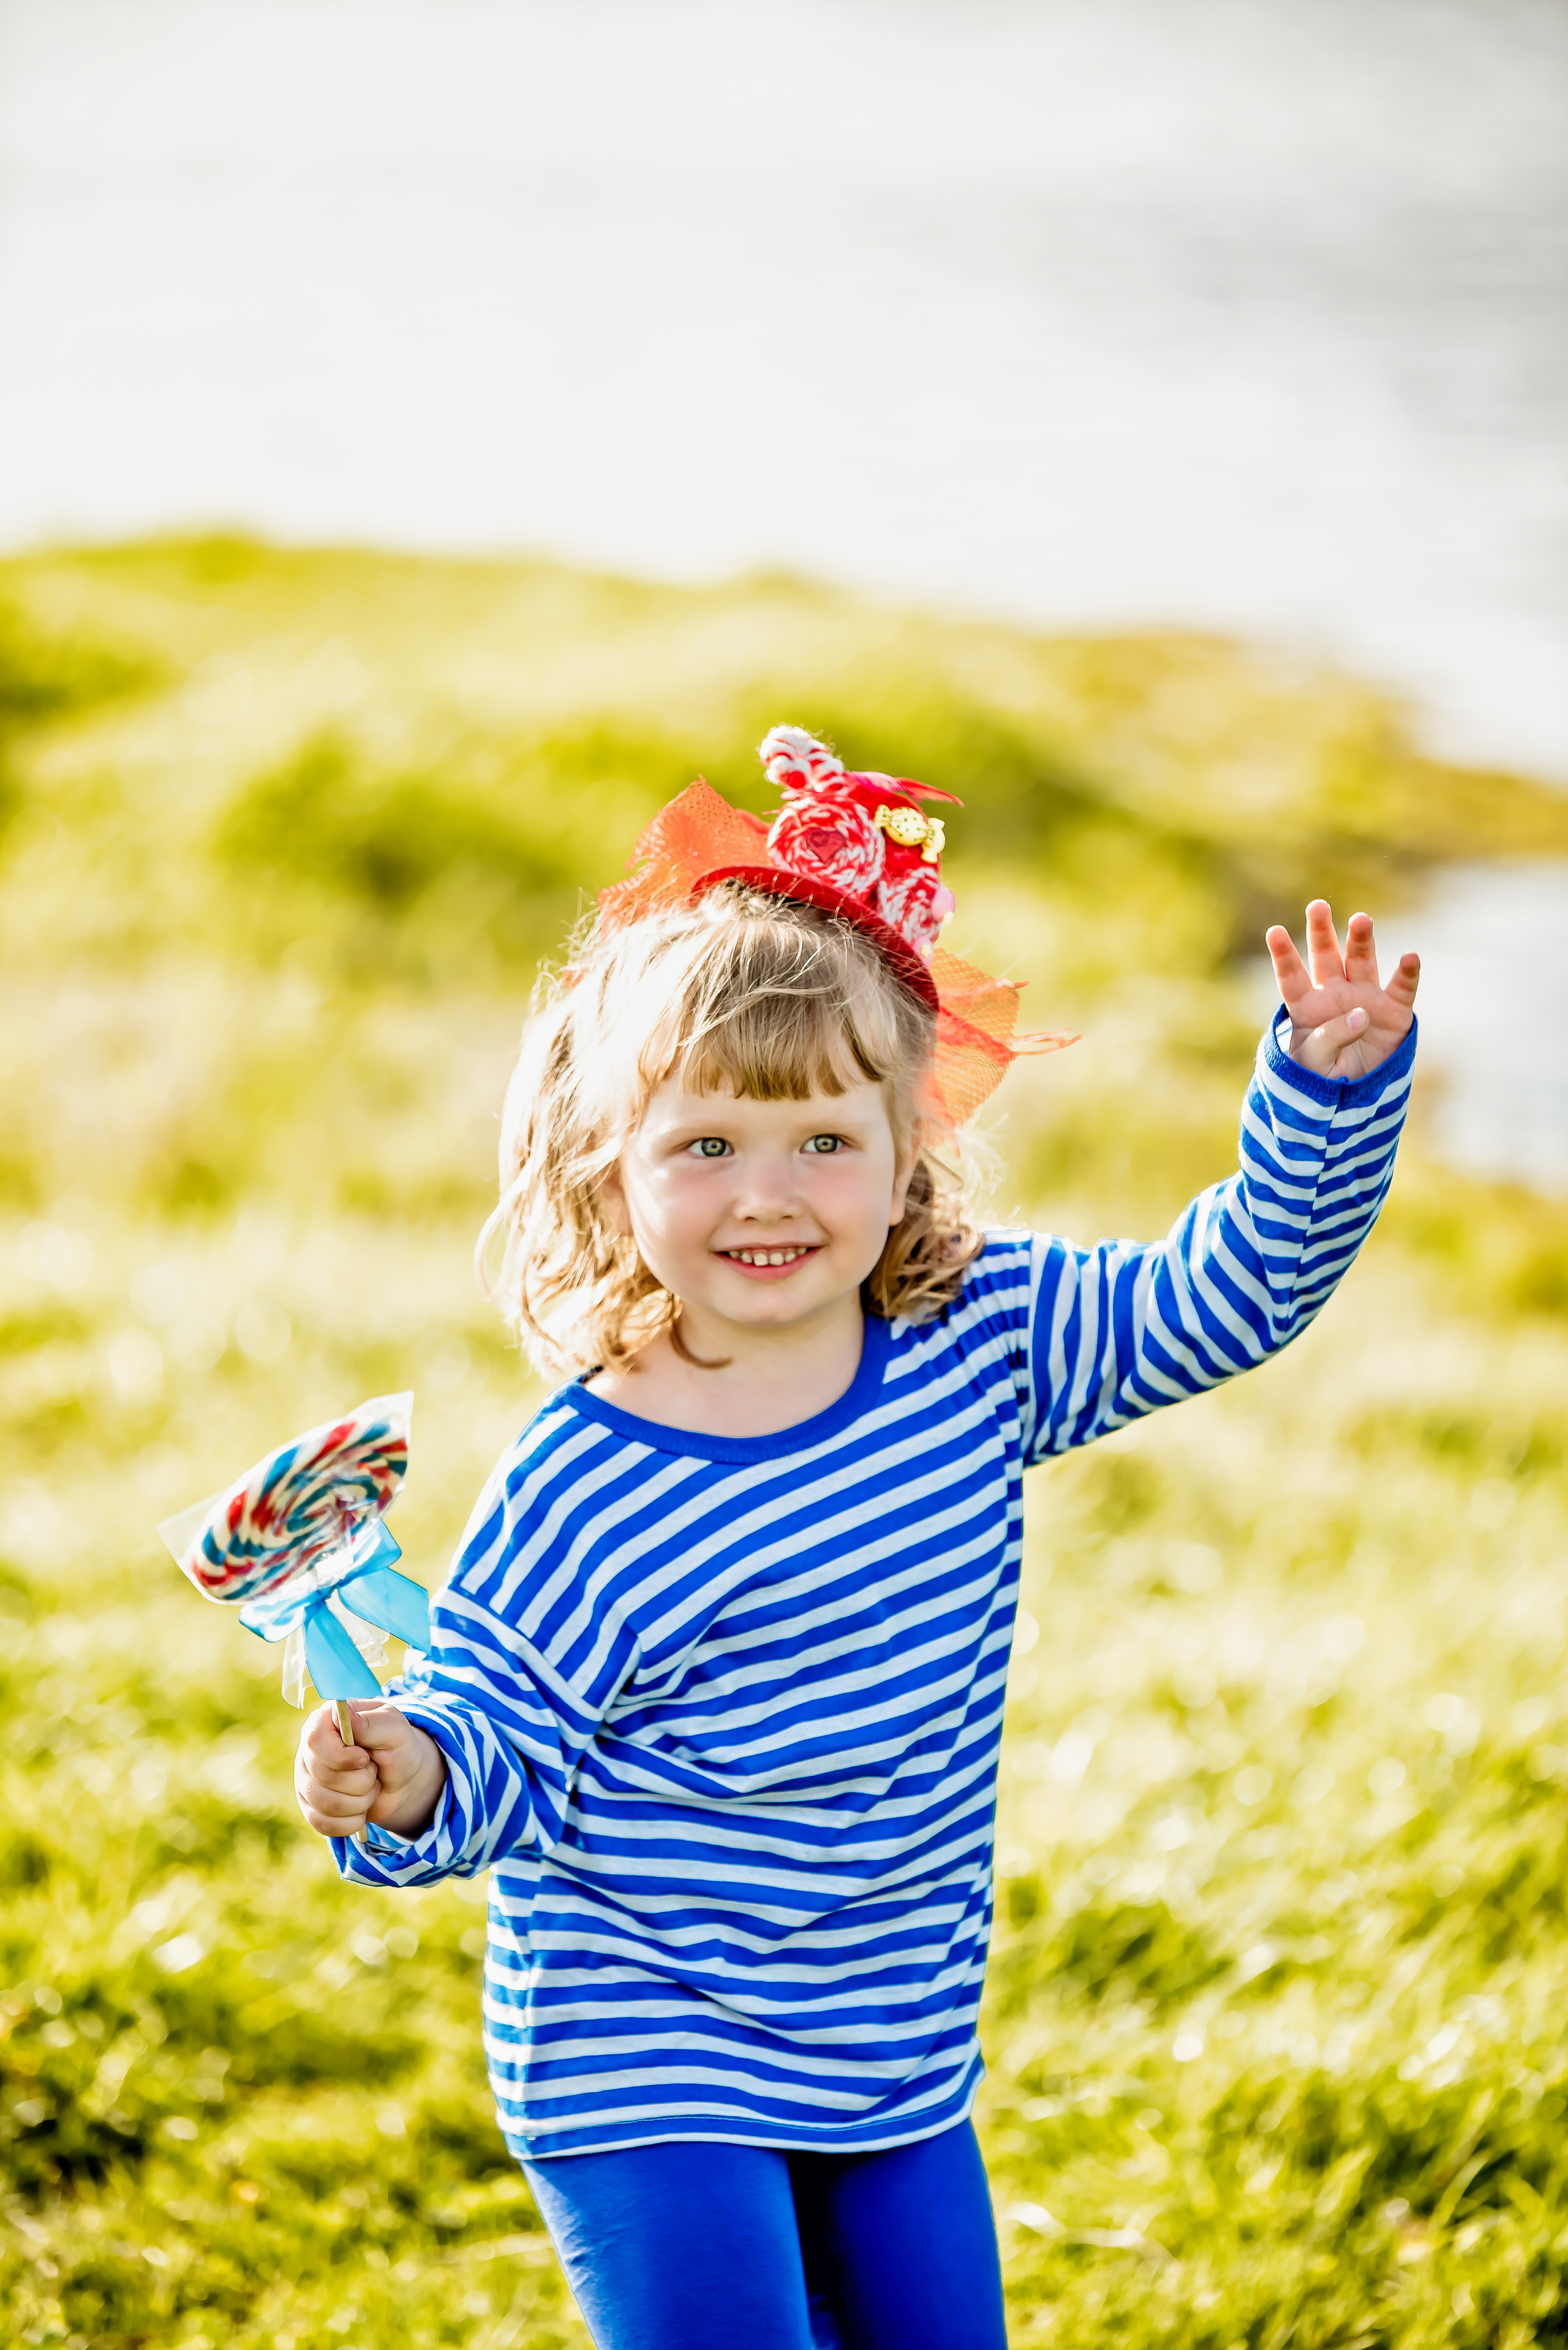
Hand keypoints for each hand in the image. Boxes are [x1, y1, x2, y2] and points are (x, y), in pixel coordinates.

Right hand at [294, 1699, 447, 1841]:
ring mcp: (306, 1780)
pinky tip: (361, 1810)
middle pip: (322, 1776)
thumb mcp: (395, 1729)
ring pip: (324, 1804)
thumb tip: (344, 1713)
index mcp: (325, 1721)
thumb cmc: (398, 1747)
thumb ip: (371, 1722)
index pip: (315, 1740)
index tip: (365, 1758)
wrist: (402, 1780)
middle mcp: (309, 1751)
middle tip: (373, 1770)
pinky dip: (350, 1822)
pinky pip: (321, 1823)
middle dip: (360, 1781)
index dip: (341, 1756)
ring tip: (370, 1787)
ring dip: (359, 1801)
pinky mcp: (310, 1807)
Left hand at [1266, 902, 1418, 1079]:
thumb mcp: (1314, 1065)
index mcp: (1307, 1006)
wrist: (1356, 1097)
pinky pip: (1402, 987)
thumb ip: (1328, 1038)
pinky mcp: (1394, 1011)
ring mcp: (1366, 998)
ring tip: (1360, 920)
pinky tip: (1410, 957)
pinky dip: (1408, 972)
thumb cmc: (1324, 1079)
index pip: (1292, 976)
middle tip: (1317, 906)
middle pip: (1325, 957)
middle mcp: (1336, 994)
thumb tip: (1360, 1014)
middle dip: (1321, 931)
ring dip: (1361, 940)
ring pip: (1362, 961)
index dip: (1284, 955)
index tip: (1274, 931)